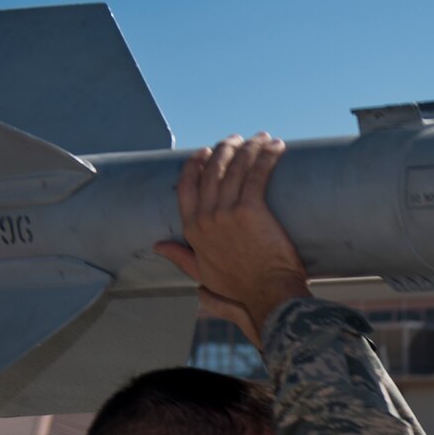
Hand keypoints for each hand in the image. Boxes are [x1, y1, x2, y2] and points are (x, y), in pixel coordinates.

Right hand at [152, 133, 310, 347]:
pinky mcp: (252, 209)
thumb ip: (180, 257)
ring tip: (260, 138)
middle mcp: (206, 216)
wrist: (267, 296)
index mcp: (193, 229)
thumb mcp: (201, 273)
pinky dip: (266, 157)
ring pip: (235, 168)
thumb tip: (158, 245)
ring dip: (248, 148)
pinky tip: (275, 147)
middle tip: (237, 139)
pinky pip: (257, 174)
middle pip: (212, 171)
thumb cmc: (240, 288)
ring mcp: (227, 211)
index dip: (195, 166)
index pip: (187, 187)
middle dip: (224, 150)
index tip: (204, 152)